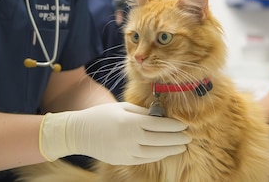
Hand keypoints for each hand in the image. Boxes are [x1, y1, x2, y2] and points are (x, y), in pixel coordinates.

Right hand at [39, 102, 190, 164]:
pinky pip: (144, 159)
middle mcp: (129, 137)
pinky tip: (164, 152)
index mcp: (130, 121)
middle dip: (176, 138)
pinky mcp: (123, 160)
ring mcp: (126, 151)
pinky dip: (157, 156)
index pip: (158, 124)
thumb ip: (142, 112)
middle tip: (188, 137)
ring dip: (170, 149)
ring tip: (180, 146)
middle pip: (159, 140)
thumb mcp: (122, 107)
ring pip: (154, 152)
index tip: (184, 125)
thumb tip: (160, 116)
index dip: (173, 126)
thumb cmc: (102, 115)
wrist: (80, 132)